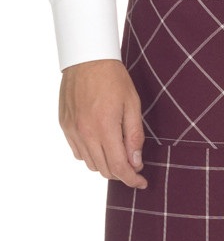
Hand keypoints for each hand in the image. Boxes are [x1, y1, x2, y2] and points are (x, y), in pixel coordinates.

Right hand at [59, 59, 147, 188]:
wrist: (87, 58)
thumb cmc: (113, 78)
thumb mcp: (132, 103)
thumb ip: (134, 135)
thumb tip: (135, 162)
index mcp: (105, 127)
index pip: (119, 167)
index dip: (132, 179)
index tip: (141, 182)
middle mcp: (85, 133)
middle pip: (104, 170)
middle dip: (121, 172)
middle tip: (133, 164)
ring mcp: (73, 130)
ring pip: (90, 164)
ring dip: (105, 164)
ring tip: (117, 151)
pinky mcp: (65, 125)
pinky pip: (77, 152)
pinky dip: (90, 154)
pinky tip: (100, 143)